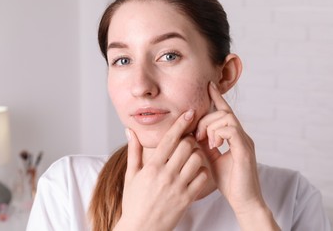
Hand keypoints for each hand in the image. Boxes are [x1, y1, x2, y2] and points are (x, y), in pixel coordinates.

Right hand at [115, 110, 207, 230]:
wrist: (140, 229)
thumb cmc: (133, 202)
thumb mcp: (131, 175)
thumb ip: (134, 151)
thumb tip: (130, 131)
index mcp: (152, 167)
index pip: (170, 139)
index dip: (181, 123)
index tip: (190, 112)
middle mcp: (166, 175)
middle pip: (187, 146)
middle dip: (189, 140)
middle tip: (188, 141)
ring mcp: (178, 187)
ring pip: (197, 160)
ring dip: (197, 155)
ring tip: (191, 157)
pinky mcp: (187, 199)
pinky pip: (203, 178)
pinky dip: (202, 172)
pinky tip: (195, 173)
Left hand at [196, 82, 279, 229]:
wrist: (244, 201)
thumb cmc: (228, 181)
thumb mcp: (212, 158)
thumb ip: (205, 144)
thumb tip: (193, 133)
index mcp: (234, 137)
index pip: (225, 112)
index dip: (217, 97)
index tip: (209, 85)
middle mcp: (241, 135)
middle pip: (223, 112)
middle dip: (206, 119)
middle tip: (197, 135)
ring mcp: (245, 141)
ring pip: (227, 118)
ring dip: (211, 127)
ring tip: (206, 142)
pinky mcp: (245, 149)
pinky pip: (231, 130)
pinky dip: (218, 134)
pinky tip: (214, 146)